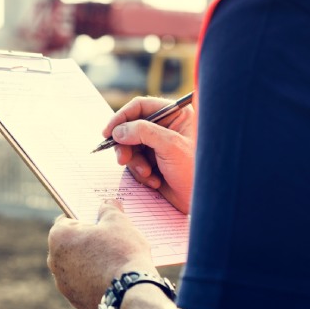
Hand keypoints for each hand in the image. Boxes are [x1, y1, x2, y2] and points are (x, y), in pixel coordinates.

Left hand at [47, 199, 154, 308]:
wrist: (131, 293)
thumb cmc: (122, 252)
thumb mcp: (118, 222)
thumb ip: (109, 209)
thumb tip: (108, 204)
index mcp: (59, 237)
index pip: (67, 220)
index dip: (84, 217)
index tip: (97, 219)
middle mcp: (54, 260)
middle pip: (69, 244)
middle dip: (85, 240)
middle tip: (107, 238)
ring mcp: (63, 283)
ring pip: (75, 265)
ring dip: (88, 261)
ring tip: (111, 259)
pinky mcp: (75, 300)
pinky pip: (82, 284)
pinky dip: (93, 280)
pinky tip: (110, 277)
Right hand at [104, 96, 195, 213]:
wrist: (201, 201)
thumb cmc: (195, 171)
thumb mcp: (170, 146)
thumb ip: (143, 132)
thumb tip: (118, 131)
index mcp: (175, 115)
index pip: (141, 107)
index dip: (122, 117)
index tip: (108, 132)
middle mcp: (165, 127)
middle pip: (131, 127)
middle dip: (126, 145)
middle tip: (123, 159)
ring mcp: (158, 146)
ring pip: (130, 147)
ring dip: (134, 162)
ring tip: (147, 174)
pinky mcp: (153, 162)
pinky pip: (134, 163)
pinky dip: (140, 173)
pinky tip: (155, 181)